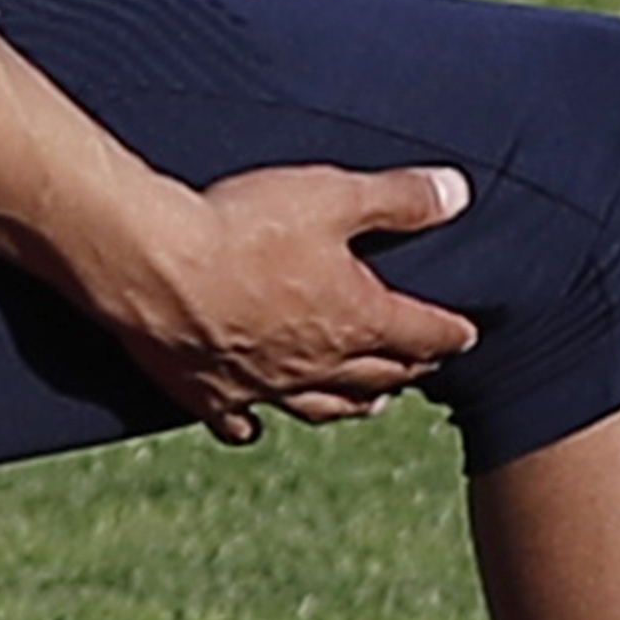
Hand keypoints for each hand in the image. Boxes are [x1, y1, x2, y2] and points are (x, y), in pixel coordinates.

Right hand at [104, 162, 481, 436]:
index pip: (422, 333)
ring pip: (322, 406)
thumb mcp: (332, 196)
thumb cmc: (244, 226)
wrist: (152, 266)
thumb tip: (459, 193)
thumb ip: (398, 198)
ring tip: (371, 405)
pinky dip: (253, 425)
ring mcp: (262, 386)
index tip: (468, 334)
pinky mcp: (208, 393)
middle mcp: (317, 365)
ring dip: (353, 405)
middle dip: (408, 369)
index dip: (450, 332)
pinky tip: (254, 427)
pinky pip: (240, 422)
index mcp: (356, 319)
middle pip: (378, 376)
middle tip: (424, 366)